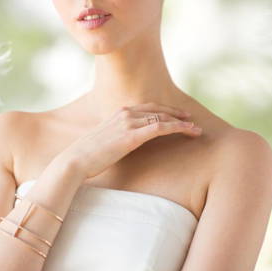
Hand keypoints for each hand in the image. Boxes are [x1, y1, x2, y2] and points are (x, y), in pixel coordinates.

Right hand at [58, 102, 201, 179]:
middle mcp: (124, 114)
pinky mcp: (133, 136)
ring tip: (196, 128)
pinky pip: (162, 127)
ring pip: (163, 117)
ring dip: (182, 122)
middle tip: (190, 118)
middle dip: (176, 112)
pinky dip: (179, 127)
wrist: (75, 161)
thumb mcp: (102, 142)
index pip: (146, 107)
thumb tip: (121, 145)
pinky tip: (191, 131)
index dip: (163, 110)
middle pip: (157, 109)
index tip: (176, 115)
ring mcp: (129, 123)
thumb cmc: (86, 156)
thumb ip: (115, 138)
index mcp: (117, 114)